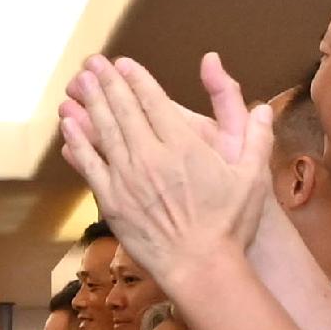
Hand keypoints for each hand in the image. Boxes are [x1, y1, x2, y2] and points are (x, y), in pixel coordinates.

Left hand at [58, 51, 272, 294]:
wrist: (200, 266)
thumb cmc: (230, 223)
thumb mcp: (253, 176)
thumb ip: (257, 136)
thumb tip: (262, 106)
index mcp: (183, 145)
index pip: (154, 101)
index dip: (136, 79)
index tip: (123, 64)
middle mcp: (151, 156)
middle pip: (123, 110)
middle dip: (107, 82)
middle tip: (93, 62)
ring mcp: (127, 179)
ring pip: (103, 132)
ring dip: (89, 104)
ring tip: (79, 82)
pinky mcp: (111, 201)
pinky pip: (90, 165)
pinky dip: (77, 142)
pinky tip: (68, 125)